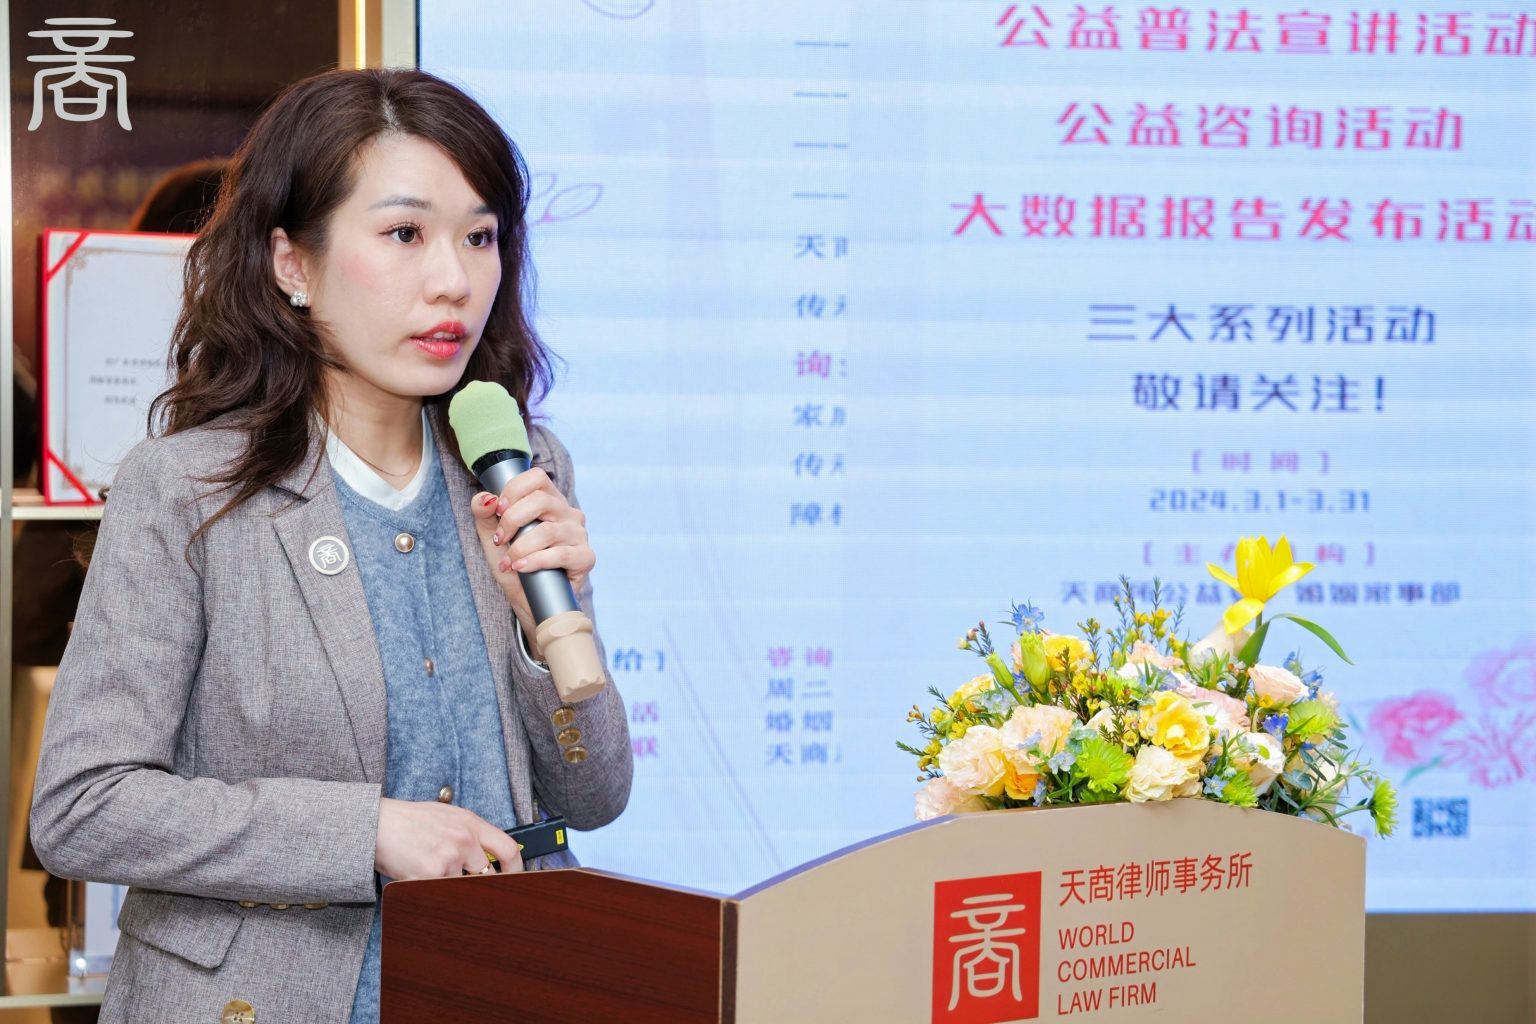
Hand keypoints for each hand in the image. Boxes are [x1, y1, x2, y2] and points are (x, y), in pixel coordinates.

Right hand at [374, 798, 523, 879]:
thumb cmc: (409, 820)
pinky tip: (418, 873)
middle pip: (488, 874)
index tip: (515, 878)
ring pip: (461, 886)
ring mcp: (449, 858)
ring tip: (429, 867)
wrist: (377, 824)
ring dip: (447, 883)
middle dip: (476, 881)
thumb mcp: (447, 816)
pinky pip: (440, 892)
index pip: (509, 849)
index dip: (516, 869)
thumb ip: (471, 833)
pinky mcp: (431, 875)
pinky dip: (430, 889)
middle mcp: (464, 839)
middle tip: (463, 880)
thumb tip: (489, 855)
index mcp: (471, 823)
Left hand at [469, 466, 594, 645]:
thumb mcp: (492, 537)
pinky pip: (561, 554)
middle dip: (512, 520)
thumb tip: (484, 498)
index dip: (513, 490)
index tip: (498, 510)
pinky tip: (521, 568)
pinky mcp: (585, 558)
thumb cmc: (514, 565)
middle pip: (541, 500)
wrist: (529, 601)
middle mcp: (568, 514)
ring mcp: (579, 535)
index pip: (537, 478)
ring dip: (520, 547)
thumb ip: (484, 514)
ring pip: (548, 530)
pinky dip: (536, 561)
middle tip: (498, 540)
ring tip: (508, 562)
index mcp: (549, 501)